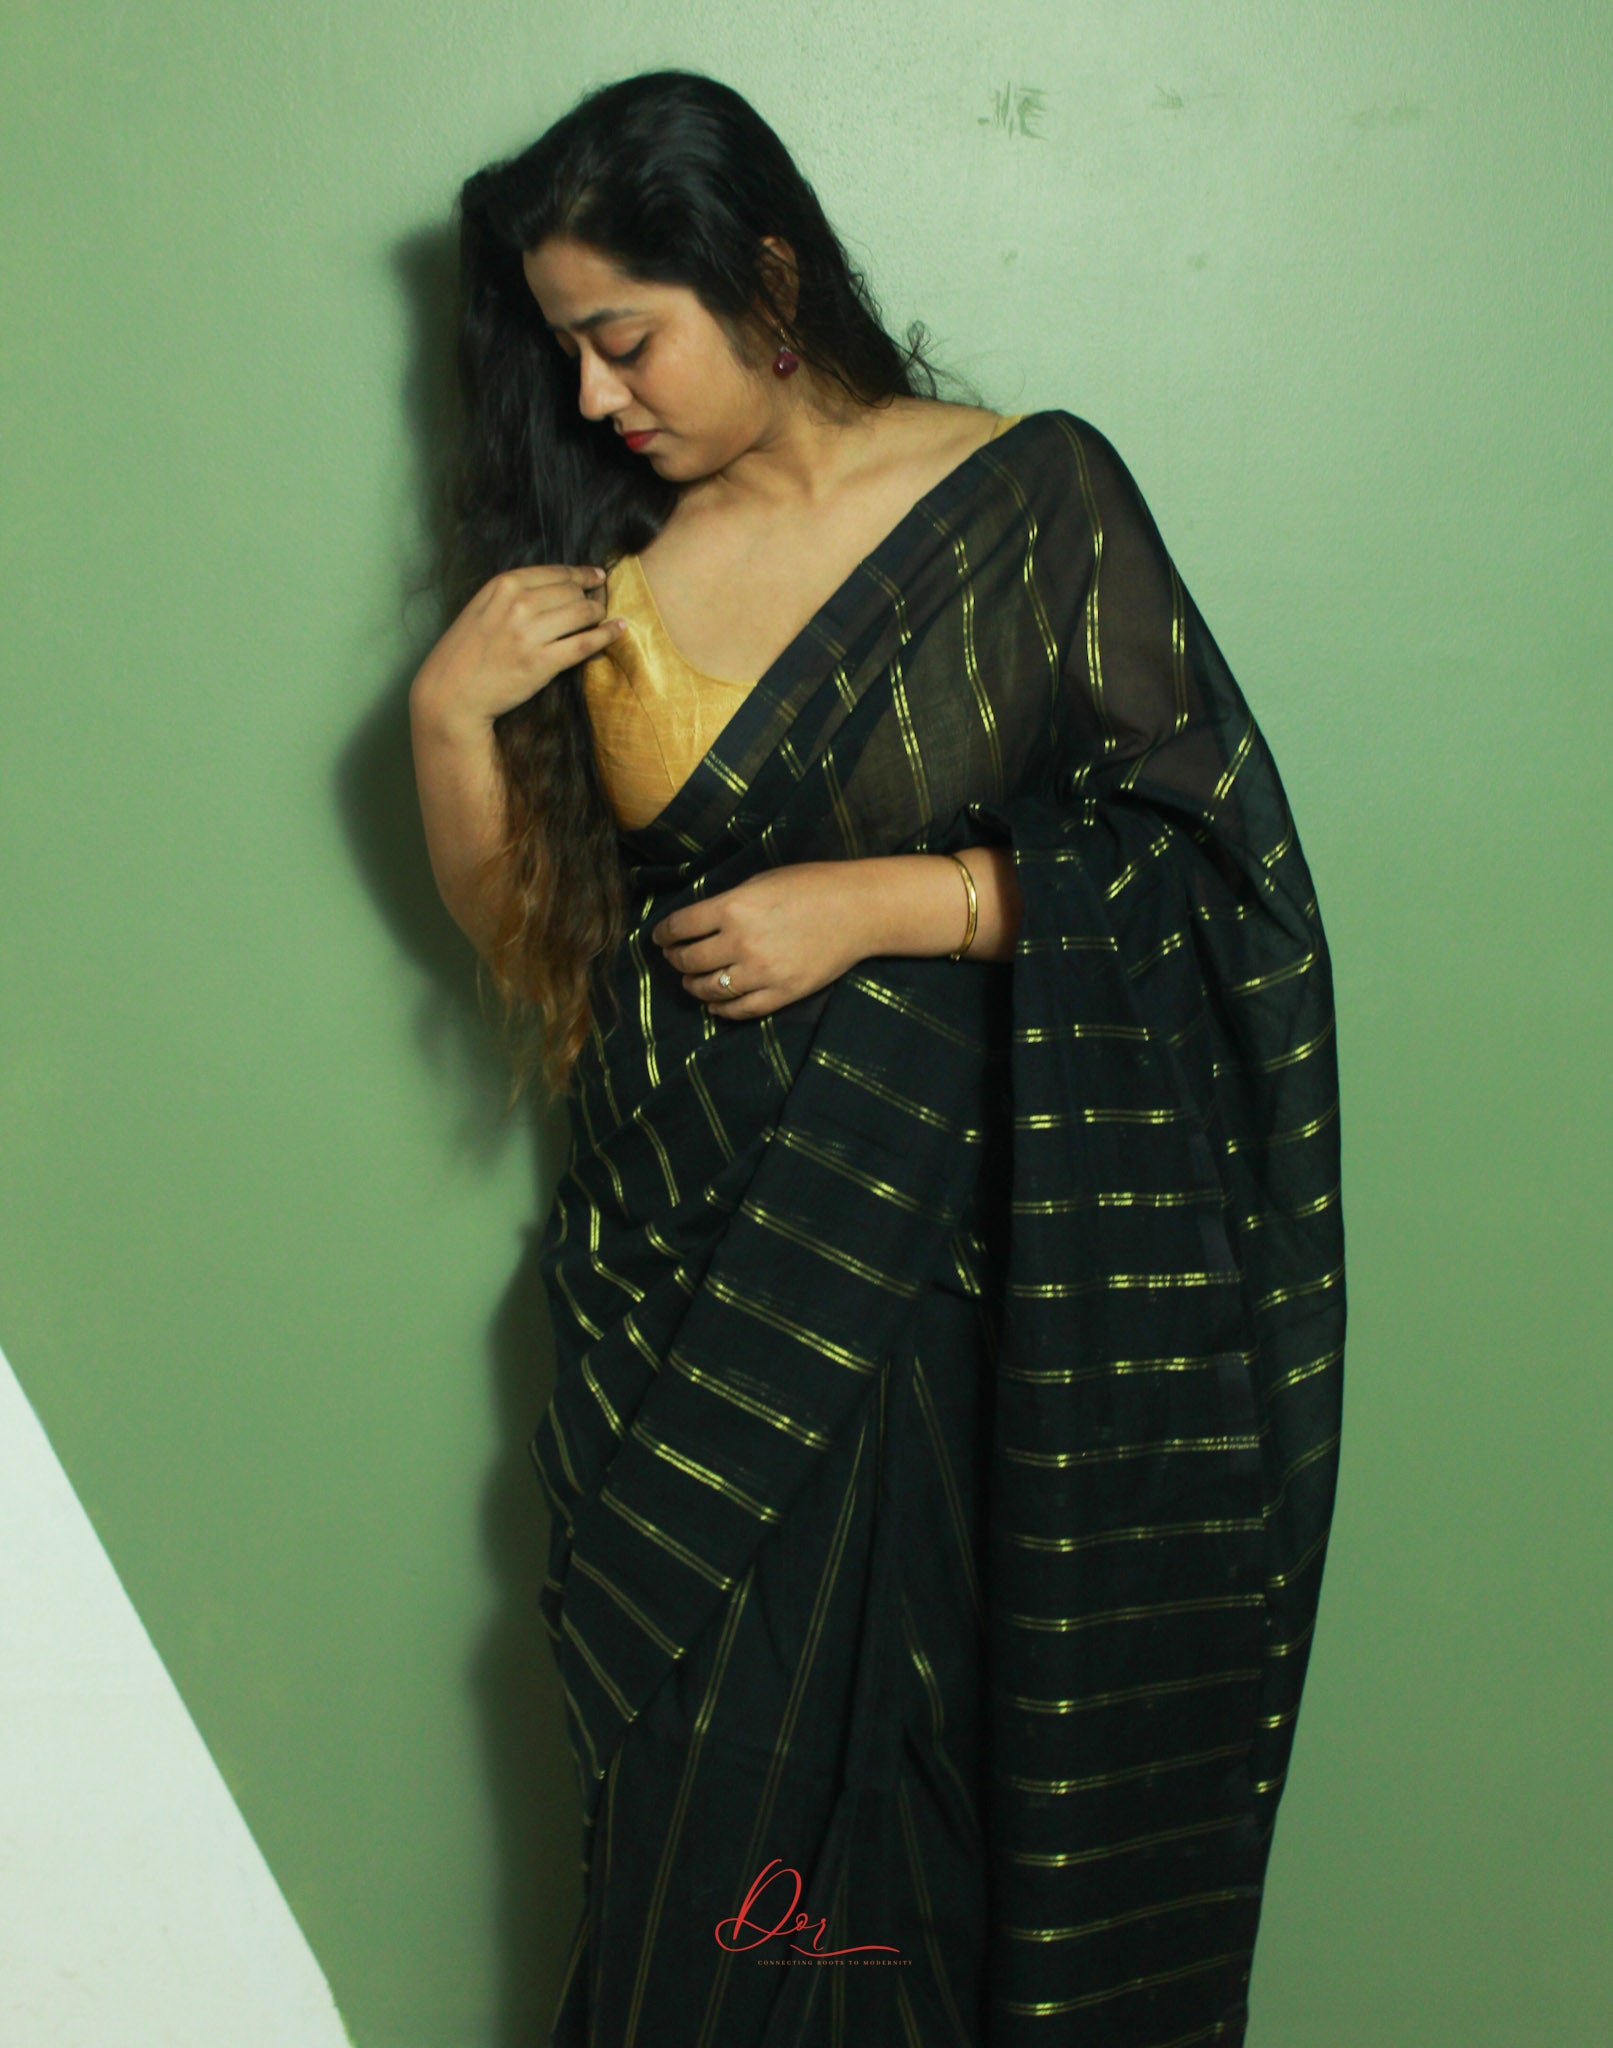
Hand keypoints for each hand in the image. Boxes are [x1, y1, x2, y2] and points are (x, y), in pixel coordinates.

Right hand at [410, 563, 624, 727]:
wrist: (451, 692)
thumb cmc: (465, 651)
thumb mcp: (481, 608)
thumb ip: (512, 593)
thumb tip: (555, 584)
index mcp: (503, 585)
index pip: (556, 572)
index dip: (581, 574)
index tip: (596, 576)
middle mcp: (519, 604)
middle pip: (572, 591)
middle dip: (591, 595)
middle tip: (599, 602)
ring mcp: (531, 634)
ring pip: (582, 612)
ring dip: (599, 613)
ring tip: (605, 617)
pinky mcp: (542, 663)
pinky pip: (586, 643)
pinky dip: (607, 634)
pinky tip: (619, 628)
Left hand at [650, 862, 872, 1018]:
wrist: (858, 910)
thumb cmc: (811, 886)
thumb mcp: (760, 882)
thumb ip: (726, 903)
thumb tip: (695, 922)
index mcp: (733, 908)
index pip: (679, 927)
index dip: (662, 934)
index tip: (659, 937)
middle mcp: (742, 942)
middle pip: (688, 960)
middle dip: (675, 959)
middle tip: (675, 956)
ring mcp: (761, 972)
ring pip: (708, 989)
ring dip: (693, 985)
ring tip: (692, 980)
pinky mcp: (781, 994)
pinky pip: (739, 1010)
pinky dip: (720, 1009)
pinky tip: (714, 1004)